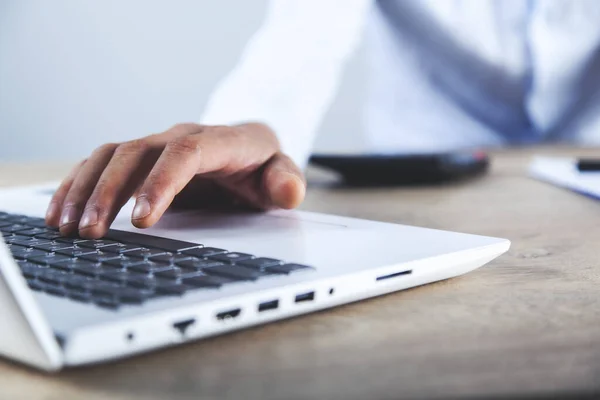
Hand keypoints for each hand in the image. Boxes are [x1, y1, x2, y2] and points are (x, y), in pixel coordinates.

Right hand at [45, 123, 305, 238]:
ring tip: (67, 227)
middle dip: (111, 192)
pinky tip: (61, 213)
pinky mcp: (141, 158)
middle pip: (137, 152)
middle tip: (93, 232)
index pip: (186, 153)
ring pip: (111, 154)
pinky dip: (78, 185)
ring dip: (85, 189)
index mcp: (220, 141)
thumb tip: (289, 191)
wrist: (247, 149)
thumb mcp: (282, 175)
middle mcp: (181, 137)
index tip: (142, 220)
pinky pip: (101, 163)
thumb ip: (287, 182)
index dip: (161, 183)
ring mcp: (157, 145)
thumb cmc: (263, 167)